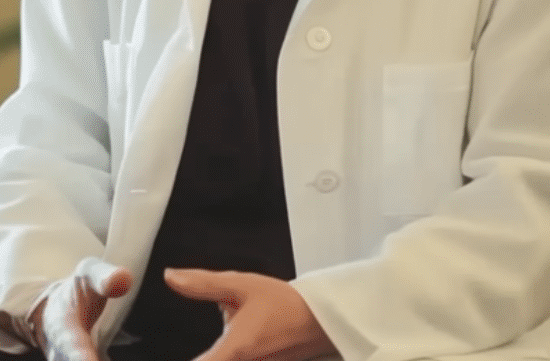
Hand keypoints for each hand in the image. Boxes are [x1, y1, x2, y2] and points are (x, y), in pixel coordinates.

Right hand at [11, 257, 132, 360]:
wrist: (53, 309)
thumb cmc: (75, 290)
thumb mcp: (88, 274)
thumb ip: (104, 276)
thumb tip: (124, 281)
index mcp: (64, 330)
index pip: (73, 348)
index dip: (82, 357)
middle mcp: (63, 355)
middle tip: (108, 359)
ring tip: (125, 360)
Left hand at [164, 270, 335, 360]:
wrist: (324, 319)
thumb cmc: (286, 304)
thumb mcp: (244, 286)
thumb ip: (204, 284)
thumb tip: (170, 277)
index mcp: (232, 350)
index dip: (170, 358)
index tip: (145, 355)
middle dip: (197, 353)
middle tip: (195, 330)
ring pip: (217, 360)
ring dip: (211, 353)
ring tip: (224, 332)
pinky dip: (225, 355)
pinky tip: (230, 343)